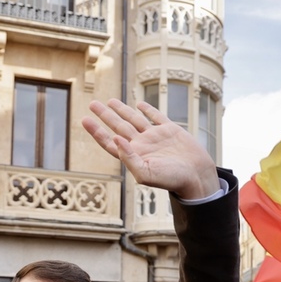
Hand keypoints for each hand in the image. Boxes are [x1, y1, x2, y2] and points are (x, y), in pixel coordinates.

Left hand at [82, 100, 218, 199]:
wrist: (196, 176)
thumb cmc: (171, 179)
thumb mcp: (145, 173)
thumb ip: (128, 158)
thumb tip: (115, 138)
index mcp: (134, 156)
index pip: (110, 142)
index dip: (96, 131)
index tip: (84, 119)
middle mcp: (142, 145)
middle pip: (118, 127)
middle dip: (105, 115)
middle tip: (92, 104)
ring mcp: (156, 137)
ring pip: (134, 119)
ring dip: (121, 110)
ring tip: (110, 101)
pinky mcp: (170, 130)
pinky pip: (156, 117)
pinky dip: (147, 109)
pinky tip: (139, 104)